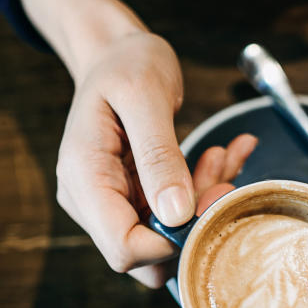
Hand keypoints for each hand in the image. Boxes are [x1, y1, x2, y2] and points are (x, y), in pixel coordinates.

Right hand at [19, 0, 256, 286]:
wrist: (117, 54)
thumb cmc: (127, 64)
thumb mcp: (144, 94)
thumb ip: (159, 155)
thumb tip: (177, 215)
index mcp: (84, 178)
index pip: (123, 249)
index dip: (171, 243)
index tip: (209, 203)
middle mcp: (91, 202)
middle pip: (147, 254)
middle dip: (193, 224)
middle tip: (223, 175)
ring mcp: (112, 205)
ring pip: (166, 239)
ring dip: (202, 205)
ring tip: (221, 156)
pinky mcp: (134, 202)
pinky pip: (174, 218)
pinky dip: (202, 192)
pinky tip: (220, 158)